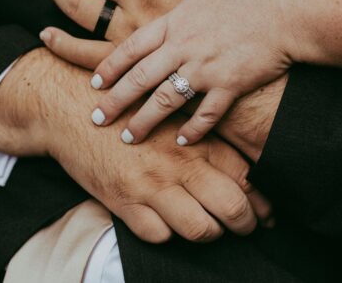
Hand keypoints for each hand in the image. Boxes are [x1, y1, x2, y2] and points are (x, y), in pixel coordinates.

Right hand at [0, 48, 271, 241]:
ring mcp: (151, 185)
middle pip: (231, 206)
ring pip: (200, 229)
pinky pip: (159, 236)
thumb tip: (239, 160)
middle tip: (248, 228)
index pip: (244, 176)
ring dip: (211, 234)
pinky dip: (169, 235)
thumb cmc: (128, 107)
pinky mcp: (123, 201)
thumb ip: (202, 132)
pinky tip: (169, 223)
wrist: (75, 106)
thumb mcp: (170, 111)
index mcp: (194, 138)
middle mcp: (178, 163)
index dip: (261, 201)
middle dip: (247, 224)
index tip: (266, 212)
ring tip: (212, 229)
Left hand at [92, 0, 296, 144]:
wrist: (291, 9)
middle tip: (97, 119)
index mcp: (177, 21)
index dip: (110, 67)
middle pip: (139, 79)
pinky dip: (193, 130)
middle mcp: (184, 48)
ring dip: (144, 122)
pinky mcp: (229, 86)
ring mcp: (206, 69)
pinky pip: (205, 114)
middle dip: (115, 102)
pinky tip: (182, 141)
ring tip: (129, 139)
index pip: (132, 47)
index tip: (95, 83)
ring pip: (165, 102)